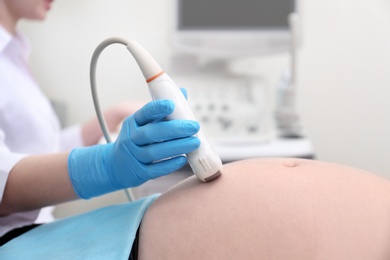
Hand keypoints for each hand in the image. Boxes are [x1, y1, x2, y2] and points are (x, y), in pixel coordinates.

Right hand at [68, 99, 199, 198]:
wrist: (115, 165)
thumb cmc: (136, 140)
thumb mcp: (144, 123)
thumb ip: (164, 111)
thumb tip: (183, 93)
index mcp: (134, 122)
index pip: (145, 112)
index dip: (158, 108)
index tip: (172, 105)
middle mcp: (131, 138)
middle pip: (152, 133)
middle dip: (175, 129)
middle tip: (194, 126)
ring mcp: (133, 156)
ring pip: (155, 151)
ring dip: (177, 147)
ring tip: (195, 142)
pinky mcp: (138, 173)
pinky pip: (155, 170)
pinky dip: (169, 165)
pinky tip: (183, 160)